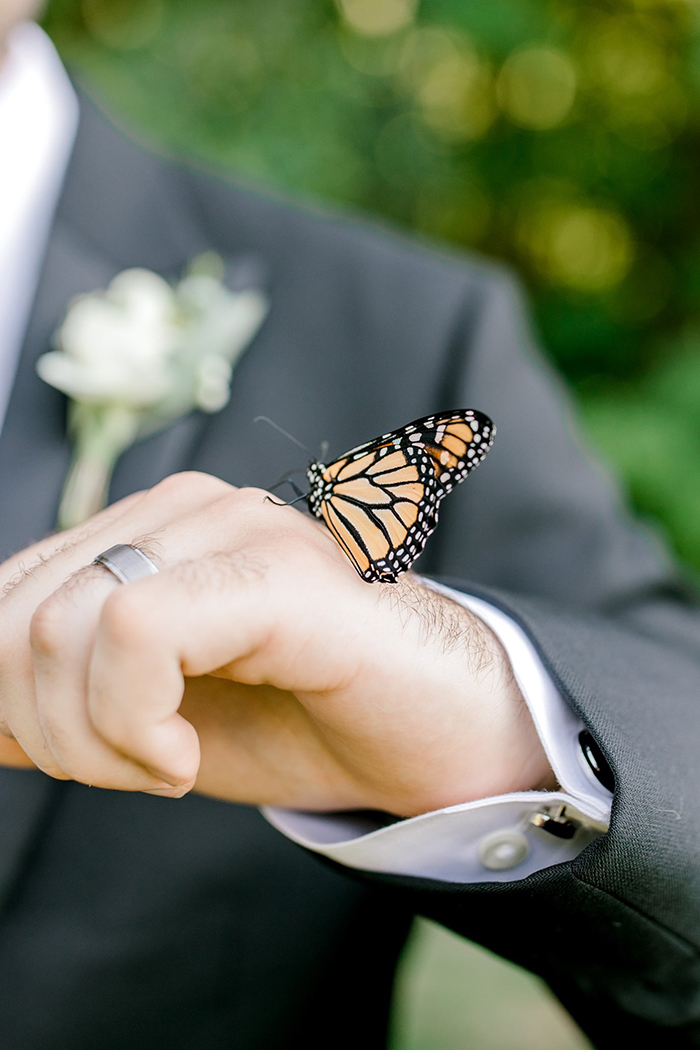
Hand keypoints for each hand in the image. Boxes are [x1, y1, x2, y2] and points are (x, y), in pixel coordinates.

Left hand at [0, 473, 554, 815]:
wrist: (441, 737)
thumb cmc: (305, 722)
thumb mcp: (150, 725)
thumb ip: (61, 703)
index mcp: (150, 531)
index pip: (6, 596)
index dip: (4, 695)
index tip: (74, 757)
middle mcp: (187, 509)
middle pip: (19, 615)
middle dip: (41, 728)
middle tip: (128, 770)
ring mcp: (237, 528)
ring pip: (67, 625)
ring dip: (92, 739)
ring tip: (167, 764)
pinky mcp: (278, 572)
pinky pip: (139, 630)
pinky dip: (135, 721)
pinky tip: (184, 756)